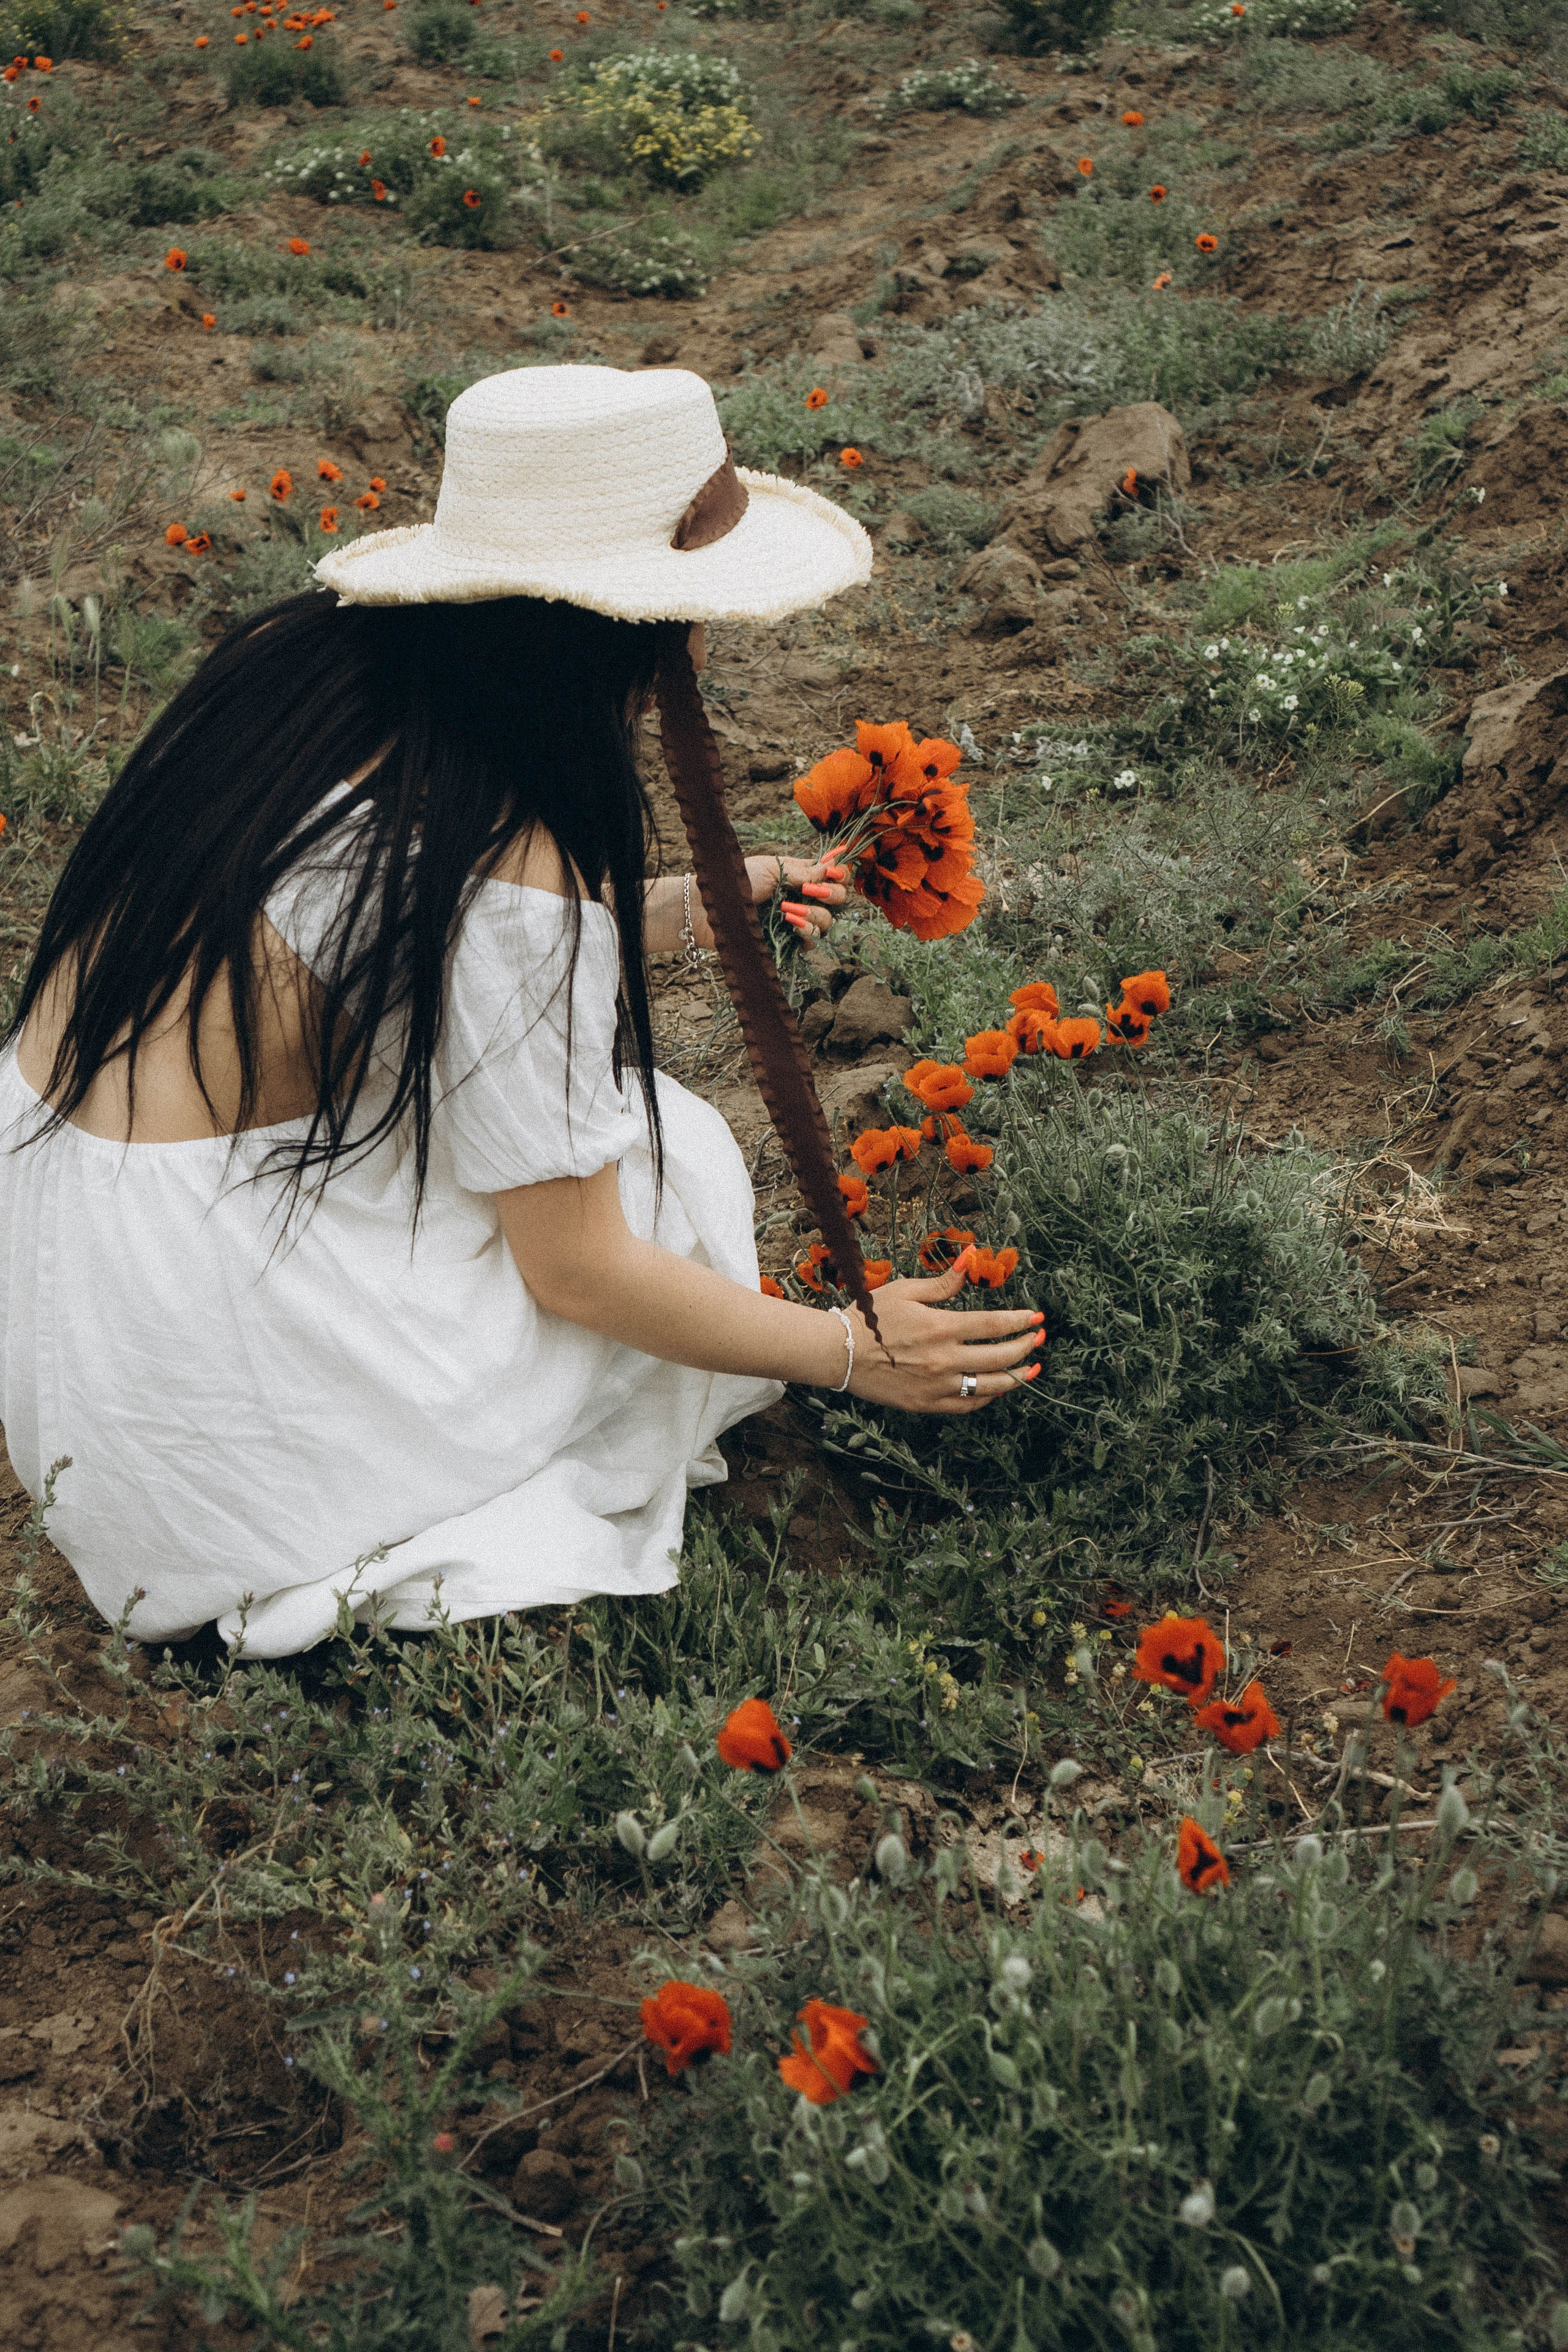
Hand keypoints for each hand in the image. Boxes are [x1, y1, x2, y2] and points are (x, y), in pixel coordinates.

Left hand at [743, 854, 849, 942]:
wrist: (716, 907)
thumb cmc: (740, 881)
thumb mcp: (773, 869)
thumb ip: (804, 872)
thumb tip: (832, 867)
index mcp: (802, 875)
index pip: (834, 875)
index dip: (840, 875)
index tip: (832, 874)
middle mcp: (804, 897)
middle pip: (838, 898)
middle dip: (831, 894)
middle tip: (810, 892)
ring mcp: (799, 920)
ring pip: (828, 921)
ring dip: (814, 914)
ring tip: (789, 911)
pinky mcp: (791, 941)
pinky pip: (813, 941)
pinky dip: (808, 933)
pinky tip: (792, 927)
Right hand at [841, 1253, 1042, 1415]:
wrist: (838, 1352)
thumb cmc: (870, 1317)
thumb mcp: (906, 1291)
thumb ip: (943, 1282)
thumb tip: (971, 1258)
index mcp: (940, 1327)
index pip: (993, 1325)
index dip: (1020, 1321)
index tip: (1037, 1317)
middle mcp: (943, 1360)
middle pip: (999, 1357)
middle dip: (1026, 1347)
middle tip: (1039, 1338)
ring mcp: (936, 1386)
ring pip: (989, 1386)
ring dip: (1016, 1377)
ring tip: (1032, 1369)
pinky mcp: (926, 1404)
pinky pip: (967, 1405)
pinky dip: (987, 1397)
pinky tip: (997, 1388)